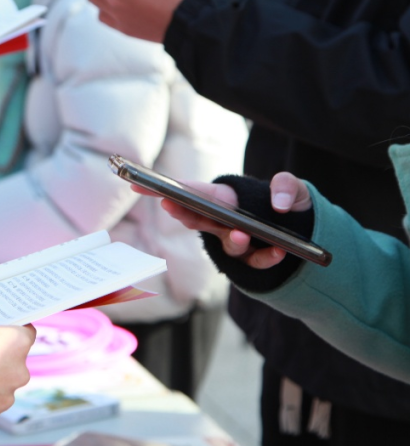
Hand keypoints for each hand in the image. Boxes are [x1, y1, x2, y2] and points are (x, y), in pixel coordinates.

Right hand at [137, 172, 312, 269]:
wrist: (306, 233)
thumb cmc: (290, 204)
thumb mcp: (294, 189)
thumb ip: (287, 186)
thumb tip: (278, 205)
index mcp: (224, 198)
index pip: (189, 192)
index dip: (163, 188)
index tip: (139, 183)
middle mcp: (223, 221)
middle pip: (196, 218)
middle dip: (182, 213)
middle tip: (170, 206)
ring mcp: (235, 242)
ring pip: (225, 242)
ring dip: (232, 239)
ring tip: (243, 235)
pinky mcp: (252, 260)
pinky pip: (255, 262)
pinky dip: (267, 258)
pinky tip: (279, 252)